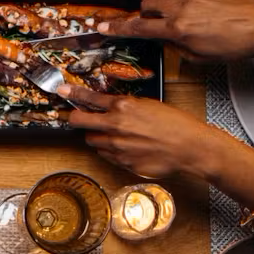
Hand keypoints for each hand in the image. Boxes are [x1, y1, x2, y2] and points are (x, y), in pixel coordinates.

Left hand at [60, 84, 237, 180]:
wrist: (191, 147)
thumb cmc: (176, 123)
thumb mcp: (149, 104)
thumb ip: (125, 105)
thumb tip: (109, 106)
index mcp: (123, 107)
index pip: (89, 98)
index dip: (73, 93)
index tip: (62, 90)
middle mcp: (115, 126)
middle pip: (79, 122)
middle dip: (77, 119)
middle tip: (80, 118)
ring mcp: (117, 146)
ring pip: (91, 140)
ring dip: (97, 136)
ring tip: (113, 134)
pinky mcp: (122, 163)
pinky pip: (106, 155)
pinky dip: (110, 151)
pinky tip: (126, 147)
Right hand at [98, 0, 253, 62]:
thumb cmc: (236, 44)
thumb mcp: (201, 56)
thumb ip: (176, 47)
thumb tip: (166, 40)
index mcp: (177, 28)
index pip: (138, 28)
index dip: (117, 28)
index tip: (101, 27)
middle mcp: (181, 8)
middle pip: (146, 5)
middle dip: (143, 15)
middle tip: (149, 25)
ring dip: (164, 10)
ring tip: (181, 23)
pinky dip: (183, 5)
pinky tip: (198, 16)